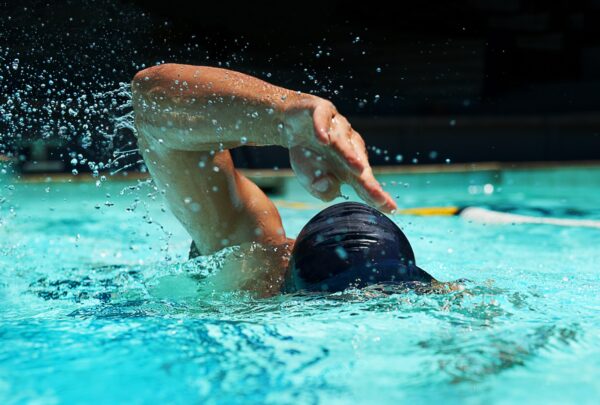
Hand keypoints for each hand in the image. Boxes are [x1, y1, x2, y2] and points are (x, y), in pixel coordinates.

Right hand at [282, 97, 396, 212]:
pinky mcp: (320, 110)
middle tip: (377, 195)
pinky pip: (322, 119)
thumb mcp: (308, 177)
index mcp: (349, 165)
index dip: (375, 195)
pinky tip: (322, 139)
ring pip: (344, 141)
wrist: (291, 122)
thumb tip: (331, 185)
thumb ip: (320, 189)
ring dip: (350, 155)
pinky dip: (322, 128)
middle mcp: (348, 145)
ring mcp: (336, 126)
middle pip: (360, 163)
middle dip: (368, 180)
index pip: (365, 182)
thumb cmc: (306, 152)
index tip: (390, 209)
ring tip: (357, 168)